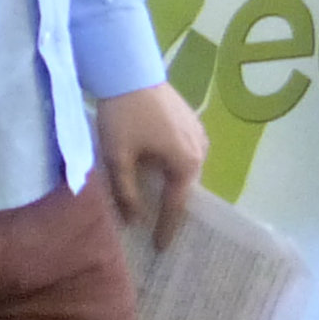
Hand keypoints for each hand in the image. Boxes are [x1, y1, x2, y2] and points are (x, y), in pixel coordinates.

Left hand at [93, 83, 206, 240]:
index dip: (166, 229)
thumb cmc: (123, 116)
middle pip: (183, 188)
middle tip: (159, 230)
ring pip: (184, 170)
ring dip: (171, 185)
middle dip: (171, 208)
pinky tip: (158, 170)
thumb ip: (126, 193)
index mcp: (185, 164)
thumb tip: (134, 222)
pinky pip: (184, 153)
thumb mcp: (118, 158)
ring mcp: (199, 135)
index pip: (175, 206)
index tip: (160, 249)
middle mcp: (200, 152)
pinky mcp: (191, 121)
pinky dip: (172, 166)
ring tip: (158, 203)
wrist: (130, 70)